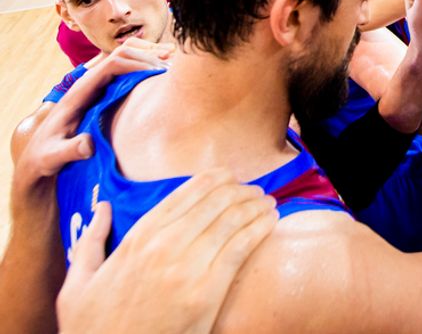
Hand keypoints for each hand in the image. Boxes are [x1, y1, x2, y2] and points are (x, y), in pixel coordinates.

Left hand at [13, 39, 172, 211]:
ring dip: (148, 60)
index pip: (110, 65)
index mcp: (78, 93)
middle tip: (171, 70)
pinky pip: (126, 74)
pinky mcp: (103, 95)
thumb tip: (89, 144)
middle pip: (121, 55)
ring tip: (170, 70)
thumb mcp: (53, 157)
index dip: (136, 65)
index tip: (157, 74)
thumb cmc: (45, 157)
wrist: (38, 158)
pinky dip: (145, 70)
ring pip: (125, 60)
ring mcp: (96, 88)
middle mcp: (88, 85)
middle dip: (147, 57)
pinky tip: (160, 80)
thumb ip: (69, 150)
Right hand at [57, 170, 276, 333]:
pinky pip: (242, 248)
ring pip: (232, 219)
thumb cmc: (94, 328)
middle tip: (254, 190)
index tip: (229, 176)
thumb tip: (104, 209)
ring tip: (267, 202)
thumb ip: (91, 241)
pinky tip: (271, 220)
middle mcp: (165, 245)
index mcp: (137, 238)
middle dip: (240, 190)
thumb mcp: (78, 284)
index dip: (215, 178)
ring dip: (255, 204)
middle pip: (215, 201)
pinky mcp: (208, 292)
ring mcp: (188, 268)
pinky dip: (260, 227)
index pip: (187, 192)